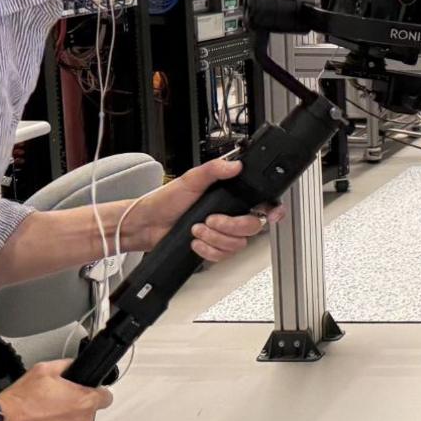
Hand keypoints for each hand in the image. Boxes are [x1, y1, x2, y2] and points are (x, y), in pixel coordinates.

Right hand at [0, 361, 112, 420]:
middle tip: (53, 409)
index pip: (106, 397)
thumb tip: (75, 367)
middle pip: (89, 416)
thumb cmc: (17, 402)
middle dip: (75, 412)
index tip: (84, 395)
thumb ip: (67, 366)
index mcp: (85, 402)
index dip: (94, 394)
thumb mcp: (43, 371)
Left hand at [123, 157, 283, 261]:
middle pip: (253, 227)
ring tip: (197, 229)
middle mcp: (230, 214)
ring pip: (238, 244)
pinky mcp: (214, 248)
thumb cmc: (165, 201)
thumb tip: (234, 165)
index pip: (263, 202)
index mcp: (231, 195)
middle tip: (211, 220)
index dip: (273, 209)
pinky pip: (223, 255)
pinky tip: (196, 242)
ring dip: (215, 238)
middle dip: (231, 226)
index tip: (272, 213)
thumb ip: (213, 169)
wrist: (147, 225)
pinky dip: (208, 250)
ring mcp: (223, 233)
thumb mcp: (190, 179)